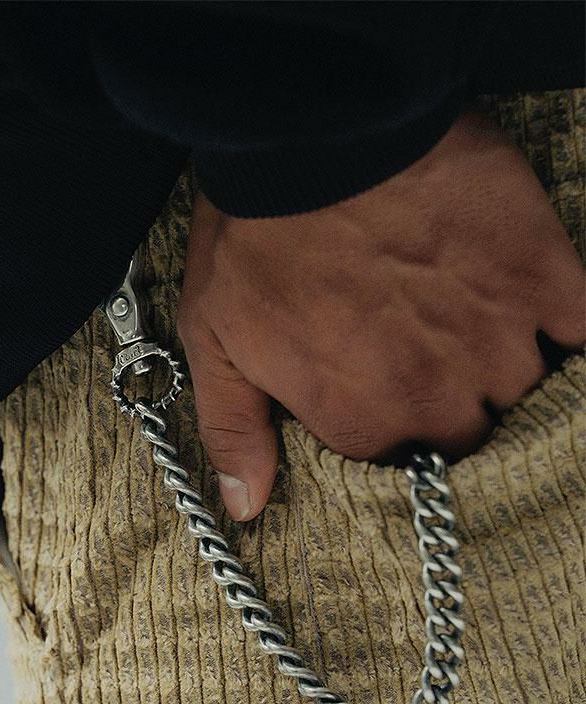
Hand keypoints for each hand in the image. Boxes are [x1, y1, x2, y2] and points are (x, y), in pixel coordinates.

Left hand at [178, 110, 584, 520]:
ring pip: (525, 387)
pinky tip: (542, 314)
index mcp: (361, 419)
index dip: (395, 424)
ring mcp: (495, 338)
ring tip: (474, 322)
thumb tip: (246, 507)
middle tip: (429, 352)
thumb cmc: (257, 238)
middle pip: (470, 433)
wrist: (312, 136)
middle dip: (451, 403)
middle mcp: (436, 395)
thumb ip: (235, 432)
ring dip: (502, 363)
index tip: (388, 389)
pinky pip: (582, 331)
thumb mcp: (215, 341)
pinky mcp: (538, 277)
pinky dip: (567, 331)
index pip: (400, 458)